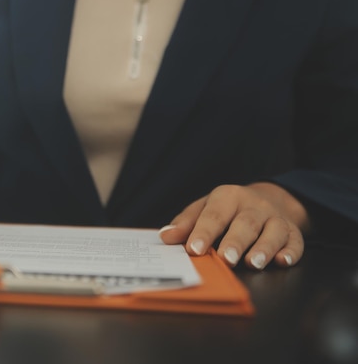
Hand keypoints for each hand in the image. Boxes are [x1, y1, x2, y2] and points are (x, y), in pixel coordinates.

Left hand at [159, 183, 309, 269]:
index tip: (194, 249)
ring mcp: (276, 218)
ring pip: (273, 231)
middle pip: (245, 223)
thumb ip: (186, 222)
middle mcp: (254, 206)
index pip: (214, 215)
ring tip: (253, 263)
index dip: (204, 232)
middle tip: (225, 259)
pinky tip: (283, 261)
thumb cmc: (227, 209)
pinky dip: (292, 252)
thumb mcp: (204, 208)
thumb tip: (165, 236)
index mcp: (228, 197)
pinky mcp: (294, 231)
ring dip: (264, 248)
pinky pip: (296, 241)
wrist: (268, 198)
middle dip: (235, 242)